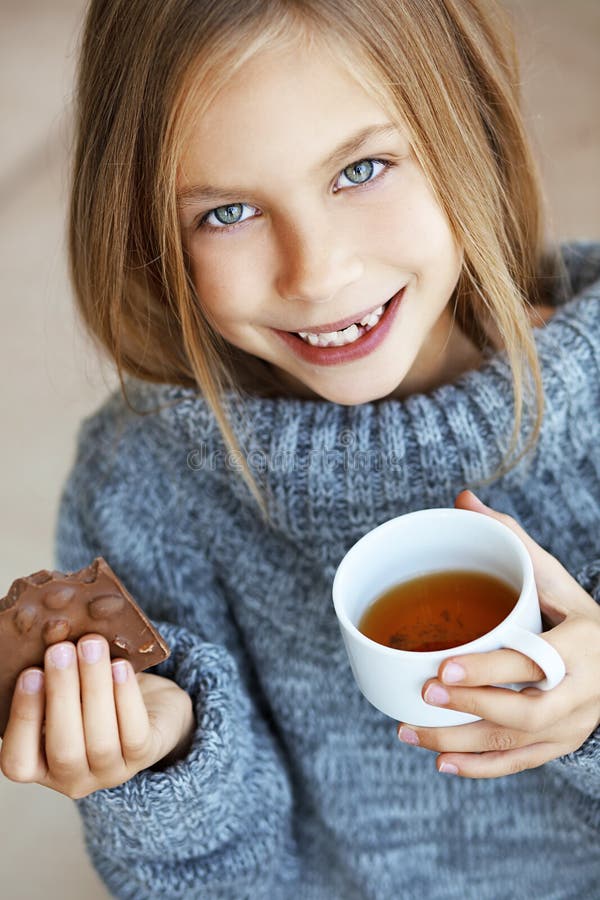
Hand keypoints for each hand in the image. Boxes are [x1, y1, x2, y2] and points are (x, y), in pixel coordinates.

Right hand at [0, 634, 194, 797]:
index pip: (18, 761)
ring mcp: (110, 771)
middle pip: (64, 749)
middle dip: (61, 694)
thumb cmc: (95, 694)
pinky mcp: (144, 756)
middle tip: (61, 649)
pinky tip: (121, 666)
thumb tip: (47, 636)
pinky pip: (135, 732)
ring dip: (95, 688)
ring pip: (101, 740)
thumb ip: (53, 677)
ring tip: (91, 646)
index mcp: (40, 764)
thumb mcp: (69, 689)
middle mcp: (72, 777)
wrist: (149, 704)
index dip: (23, 719)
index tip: (30, 673)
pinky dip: (127, 696)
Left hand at [396, 490, 599, 778]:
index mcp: (582, 647)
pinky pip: (519, 764)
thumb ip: (512, 540)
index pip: (533, 664)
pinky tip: (441, 762)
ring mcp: (573, 725)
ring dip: (460, 744)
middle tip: (422, 695)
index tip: (440, 669)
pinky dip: (480, 768)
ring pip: (515, 744)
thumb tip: (463, 499)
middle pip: (524, 713)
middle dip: (469, 707)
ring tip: (410, 731)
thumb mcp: (555, 576)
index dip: (487, 670)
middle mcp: (582, 693)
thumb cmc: (580, 615)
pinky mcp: (561, 745)